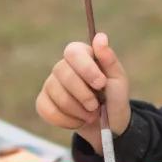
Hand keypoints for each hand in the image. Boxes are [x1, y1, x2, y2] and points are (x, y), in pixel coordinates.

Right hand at [35, 32, 130, 147]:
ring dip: (78, 111)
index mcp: (82, 56)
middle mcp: (62, 67)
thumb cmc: (114, 98)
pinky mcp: (43, 103)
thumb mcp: (118, 79)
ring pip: (56, 95)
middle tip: (96, 106)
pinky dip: (67, 121)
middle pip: (63, 74)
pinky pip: (48, 111)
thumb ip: (109, 59)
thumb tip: (101, 37)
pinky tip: (78, 121)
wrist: (108, 125)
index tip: (101, 84)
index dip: (86, 68)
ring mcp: (50, 84)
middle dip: (84, 94)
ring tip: (91, 114)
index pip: (73, 52)